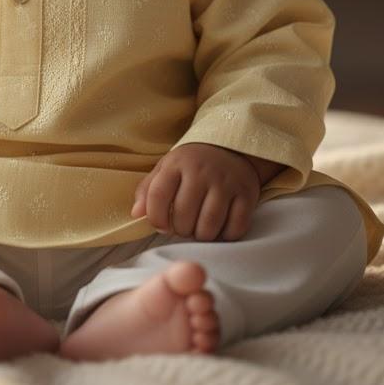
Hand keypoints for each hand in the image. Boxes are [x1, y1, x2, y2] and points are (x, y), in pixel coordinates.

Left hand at [130, 142, 260, 241]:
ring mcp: (226, 183)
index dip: (155, 218)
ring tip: (199, 230)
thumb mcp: (166, 169)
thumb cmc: (191, 164)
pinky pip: (235, 228)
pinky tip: (220, 228)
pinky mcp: (247, 194)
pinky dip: (226, 236)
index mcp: (177, 164)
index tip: (161, 225)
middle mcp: (202, 172)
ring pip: (209, 226)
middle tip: (184, 227)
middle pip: (184, 216)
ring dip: (202, 236)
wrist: (230, 148)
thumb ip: (148, 190)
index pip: (158, 196)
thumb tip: (136, 214)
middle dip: (181, 230)